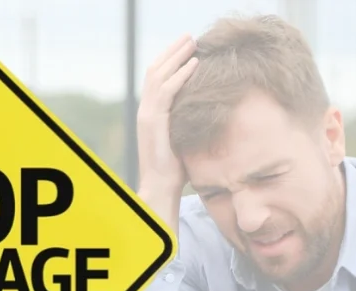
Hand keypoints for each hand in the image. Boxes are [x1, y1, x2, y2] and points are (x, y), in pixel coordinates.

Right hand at [136, 34, 198, 228]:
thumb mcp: (184, 137)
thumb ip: (189, 121)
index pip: (157, 77)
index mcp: (150, 113)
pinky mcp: (154, 121)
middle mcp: (146, 110)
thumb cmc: (176, 168)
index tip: (188, 48)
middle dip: (173, 51)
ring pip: (159, 74)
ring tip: (193, 43)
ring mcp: (147, 114)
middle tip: (190, 37)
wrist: (161, 187)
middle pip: (156, 70)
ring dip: (177, 56)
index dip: (171, 60)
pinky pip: (167, 91)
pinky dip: (181, 75)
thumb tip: (210, 111)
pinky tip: (194, 64)